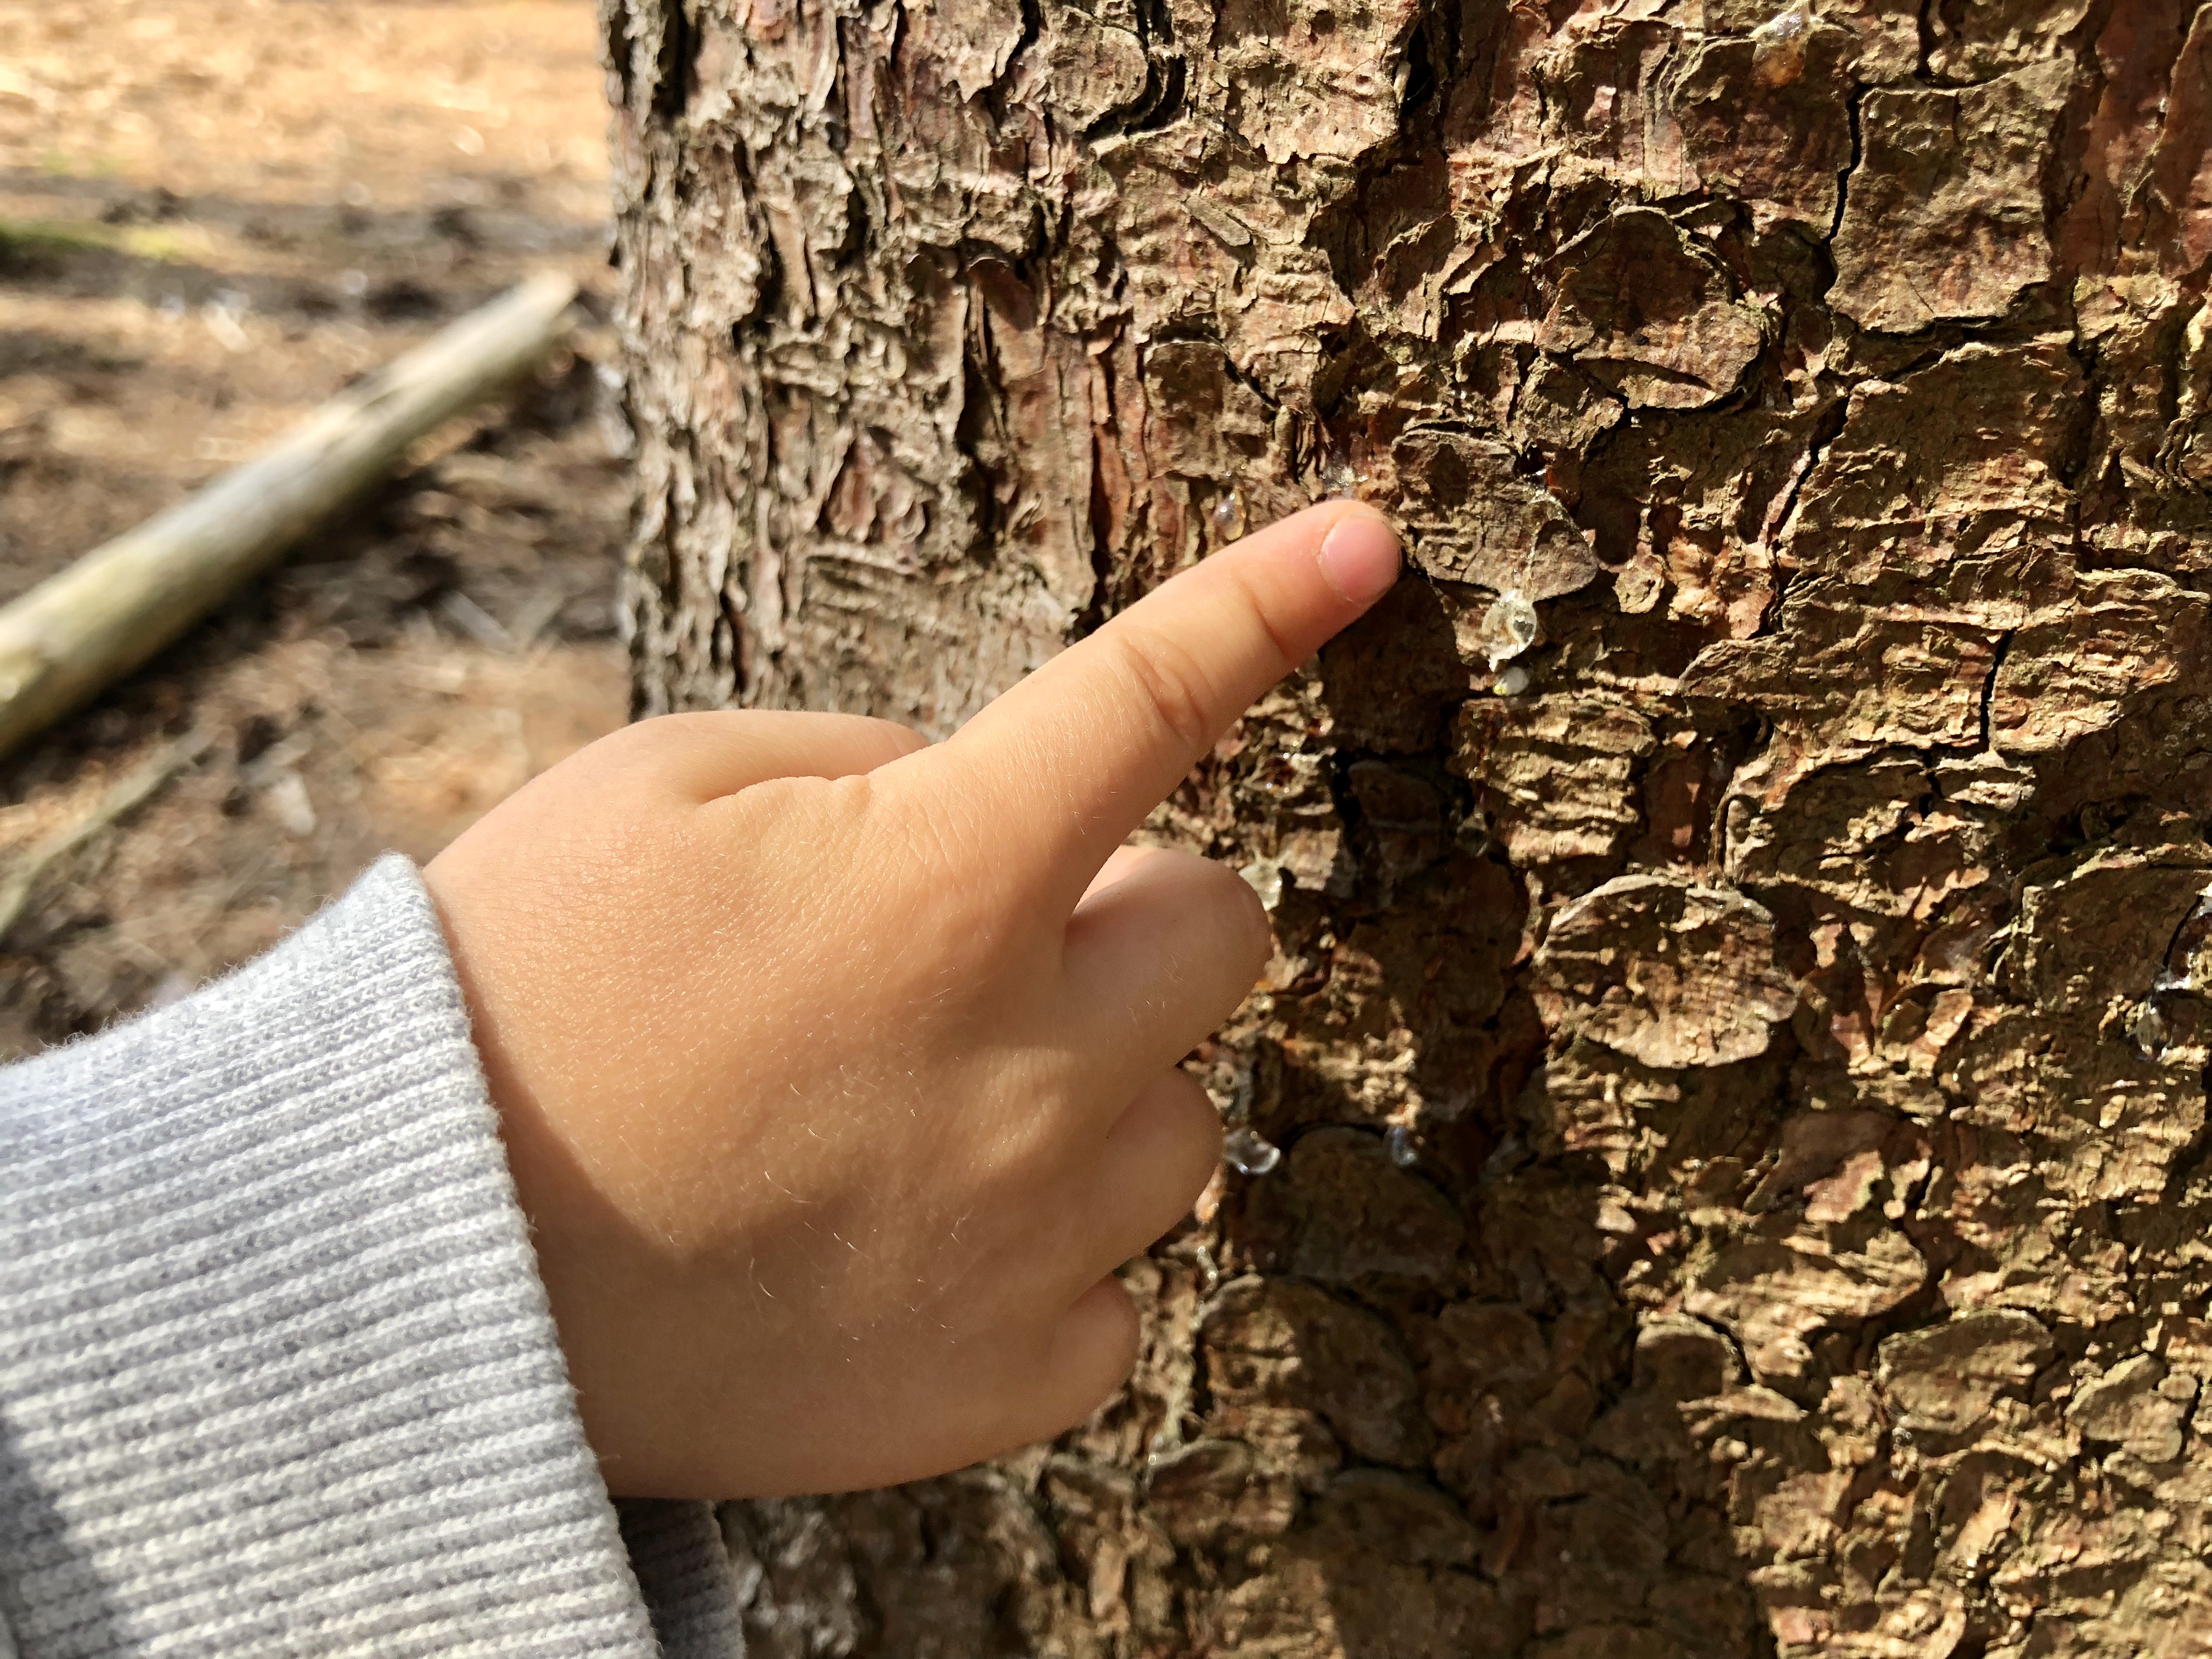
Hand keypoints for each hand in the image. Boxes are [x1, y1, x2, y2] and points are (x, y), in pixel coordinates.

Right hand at [421, 500, 1400, 1497]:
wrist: (411, 1271)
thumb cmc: (520, 990)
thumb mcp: (659, 790)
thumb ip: (869, 764)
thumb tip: (981, 795)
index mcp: (943, 880)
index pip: (1153, 698)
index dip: (1267, 603)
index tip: (1365, 540)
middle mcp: (1032, 1062)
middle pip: (1227, 933)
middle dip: (1134, 916)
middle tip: (979, 945)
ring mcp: (1036, 1235)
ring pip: (1183, 1118)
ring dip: (1088, 1087)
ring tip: (907, 1113)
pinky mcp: (1010, 1378)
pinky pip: (1120, 1287)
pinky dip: (1042, 1252)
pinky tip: (902, 1239)